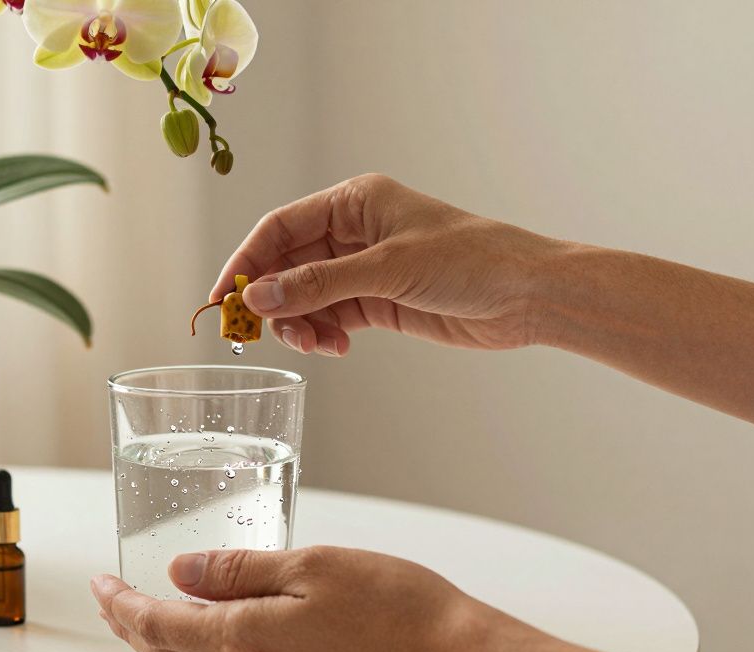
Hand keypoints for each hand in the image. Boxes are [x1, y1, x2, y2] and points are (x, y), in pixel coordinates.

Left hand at [92, 546, 675, 651]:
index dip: (121, 604)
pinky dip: (196, 650)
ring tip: (142, 611)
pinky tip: (204, 628)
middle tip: (108, 596)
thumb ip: (238, 569)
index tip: (98, 582)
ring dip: (159, 640)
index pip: (158, 624)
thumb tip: (179, 571)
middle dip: (129, 624)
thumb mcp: (309, 564)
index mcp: (247, 638)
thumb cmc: (396, 606)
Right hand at [209, 174, 571, 355]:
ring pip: (306, 296)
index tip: (224, 297)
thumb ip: (320, 284)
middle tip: (257, 332)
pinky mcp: (378, 301)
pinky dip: (324, 333)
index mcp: (354, 202)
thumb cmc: (471, 261)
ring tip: (312, 344)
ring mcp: (365, 268)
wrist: (528, 295)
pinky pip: (331, 317)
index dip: (247, 262)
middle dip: (272, 299)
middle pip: (287, 265)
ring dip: (299, 323)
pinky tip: (334, 347)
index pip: (280, 228)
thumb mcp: (388, 269)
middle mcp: (354, 231)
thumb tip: (261, 297)